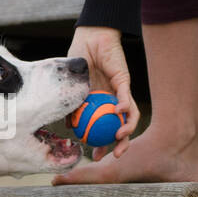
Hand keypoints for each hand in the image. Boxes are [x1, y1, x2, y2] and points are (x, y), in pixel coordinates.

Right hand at [68, 25, 139, 159]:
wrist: (89, 40)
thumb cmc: (78, 60)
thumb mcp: (71, 88)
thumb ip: (70, 106)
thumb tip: (68, 126)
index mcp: (98, 106)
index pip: (102, 130)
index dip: (101, 145)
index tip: (95, 156)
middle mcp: (112, 102)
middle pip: (120, 128)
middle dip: (120, 145)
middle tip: (113, 156)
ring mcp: (120, 93)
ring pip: (129, 116)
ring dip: (126, 128)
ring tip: (119, 136)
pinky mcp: (125, 81)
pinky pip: (126, 96)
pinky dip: (124, 105)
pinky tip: (118, 111)